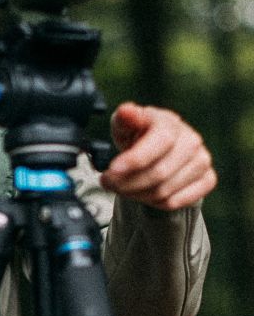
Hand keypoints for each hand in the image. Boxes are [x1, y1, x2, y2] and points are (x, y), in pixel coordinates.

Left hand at [100, 102, 216, 210]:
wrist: (158, 149)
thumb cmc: (138, 135)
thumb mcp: (125, 125)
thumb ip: (124, 119)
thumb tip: (126, 111)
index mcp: (170, 123)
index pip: (160, 142)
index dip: (135, 159)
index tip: (112, 171)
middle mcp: (191, 141)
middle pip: (159, 173)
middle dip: (126, 183)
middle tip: (108, 183)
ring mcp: (202, 160)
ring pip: (164, 191)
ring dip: (136, 195)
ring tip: (122, 188)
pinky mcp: (207, 179)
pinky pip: (176, 202)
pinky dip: (153, 203)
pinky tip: (142, 193)